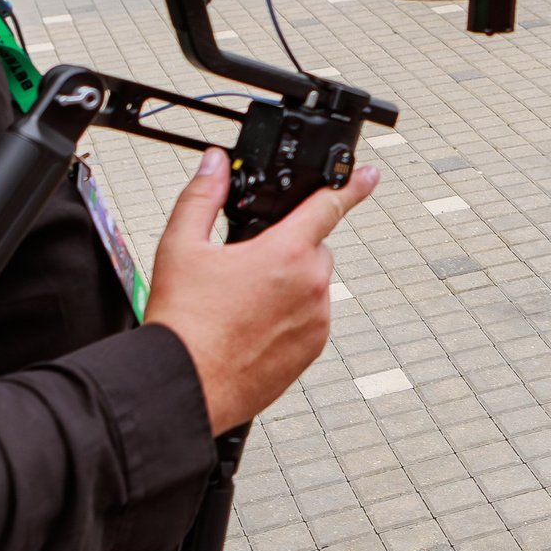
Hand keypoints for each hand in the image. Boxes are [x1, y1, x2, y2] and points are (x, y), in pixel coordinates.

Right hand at [144, 150, 380, 434]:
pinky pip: (310, 319)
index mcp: (285, 253)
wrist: (184, 386)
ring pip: (311, 286)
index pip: (328, 205)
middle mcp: (310, 285)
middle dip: (286, 249)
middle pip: (312, 248)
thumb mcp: (181, 246)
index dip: (352, 185)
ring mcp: (316, 320)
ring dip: (287, 285)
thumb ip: (203, 196)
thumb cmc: (183, 323)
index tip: (369, 175)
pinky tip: (250, 327)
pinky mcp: (312, 349)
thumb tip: (214, 164)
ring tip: (240, 305)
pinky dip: (289, 317)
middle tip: (245, 269)